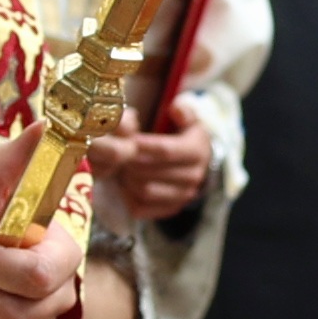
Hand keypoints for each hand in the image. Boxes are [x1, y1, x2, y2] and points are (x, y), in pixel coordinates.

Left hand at [91, 95, 212, 223]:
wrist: (199, 163)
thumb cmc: (186, 137)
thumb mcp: (189, 119)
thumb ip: (183, 111)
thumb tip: (176, 108)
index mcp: (197, 152)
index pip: (166, 150)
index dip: (144, 146)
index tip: (128, 140)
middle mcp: (193, 177)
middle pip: (152, 172)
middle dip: (131, 162)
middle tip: (118, 153)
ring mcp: (182, 196)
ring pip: (145, 191)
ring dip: (127, 179)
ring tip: (120, 167)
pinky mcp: (171, 209)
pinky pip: (142, 208)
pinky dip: (128, 197)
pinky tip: (123, 184)